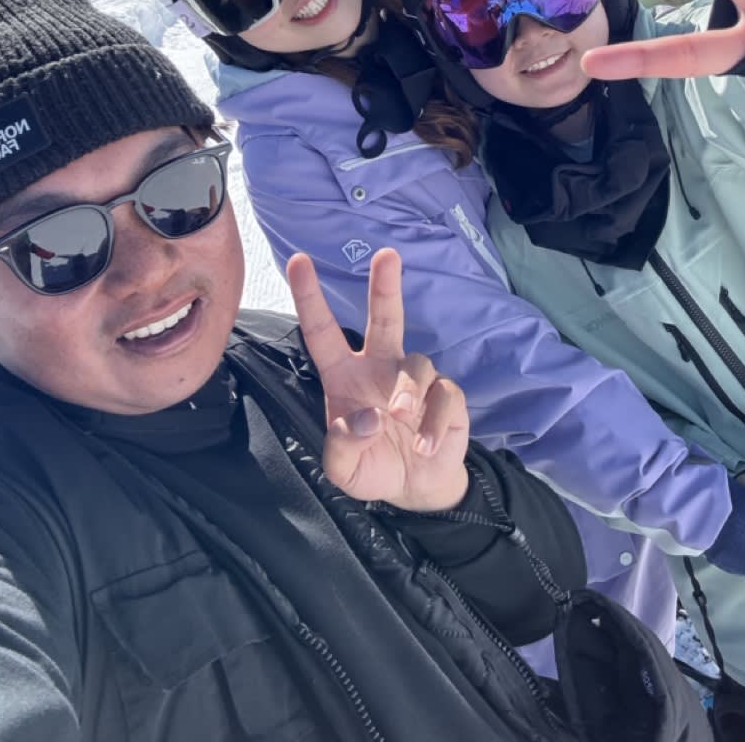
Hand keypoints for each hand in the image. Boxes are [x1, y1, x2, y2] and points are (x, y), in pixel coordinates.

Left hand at [287, 248, 469, 510]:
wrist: (417, 489)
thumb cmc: (372, 467)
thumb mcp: (343, 468)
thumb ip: (342, 446)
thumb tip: (368, 418)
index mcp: (345, 377)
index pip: (323, 332)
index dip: (310, 297)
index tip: (298, 261)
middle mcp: (380, 368)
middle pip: (384, 318)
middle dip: (385, 286)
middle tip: (387, 255)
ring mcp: (415, 380)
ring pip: (415, 365)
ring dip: (408, 393)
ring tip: (402, 420)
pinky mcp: (446, 396)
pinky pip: (443, 395)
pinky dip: (433, 423)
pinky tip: (424, 446)